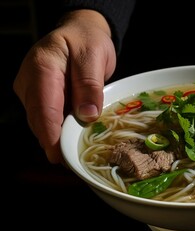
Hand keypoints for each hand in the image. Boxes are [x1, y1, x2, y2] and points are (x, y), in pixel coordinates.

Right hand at [13, 10, 116, 163]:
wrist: (80, 32)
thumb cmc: (87, 41)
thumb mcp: (94, 56)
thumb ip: (89, 84)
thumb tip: (87, 115)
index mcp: (42, 67)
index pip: (43, 106)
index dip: (50, 133)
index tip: (58, 154)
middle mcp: (30, 80)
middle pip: (39, 117)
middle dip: (54, 141)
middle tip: (73, 162)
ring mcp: (31, 89)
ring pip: (41, 120)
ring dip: (56, 137)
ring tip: (75, 154)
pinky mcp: (38, 96)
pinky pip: (47, 116)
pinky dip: (59, 129)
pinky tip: (72, 139)